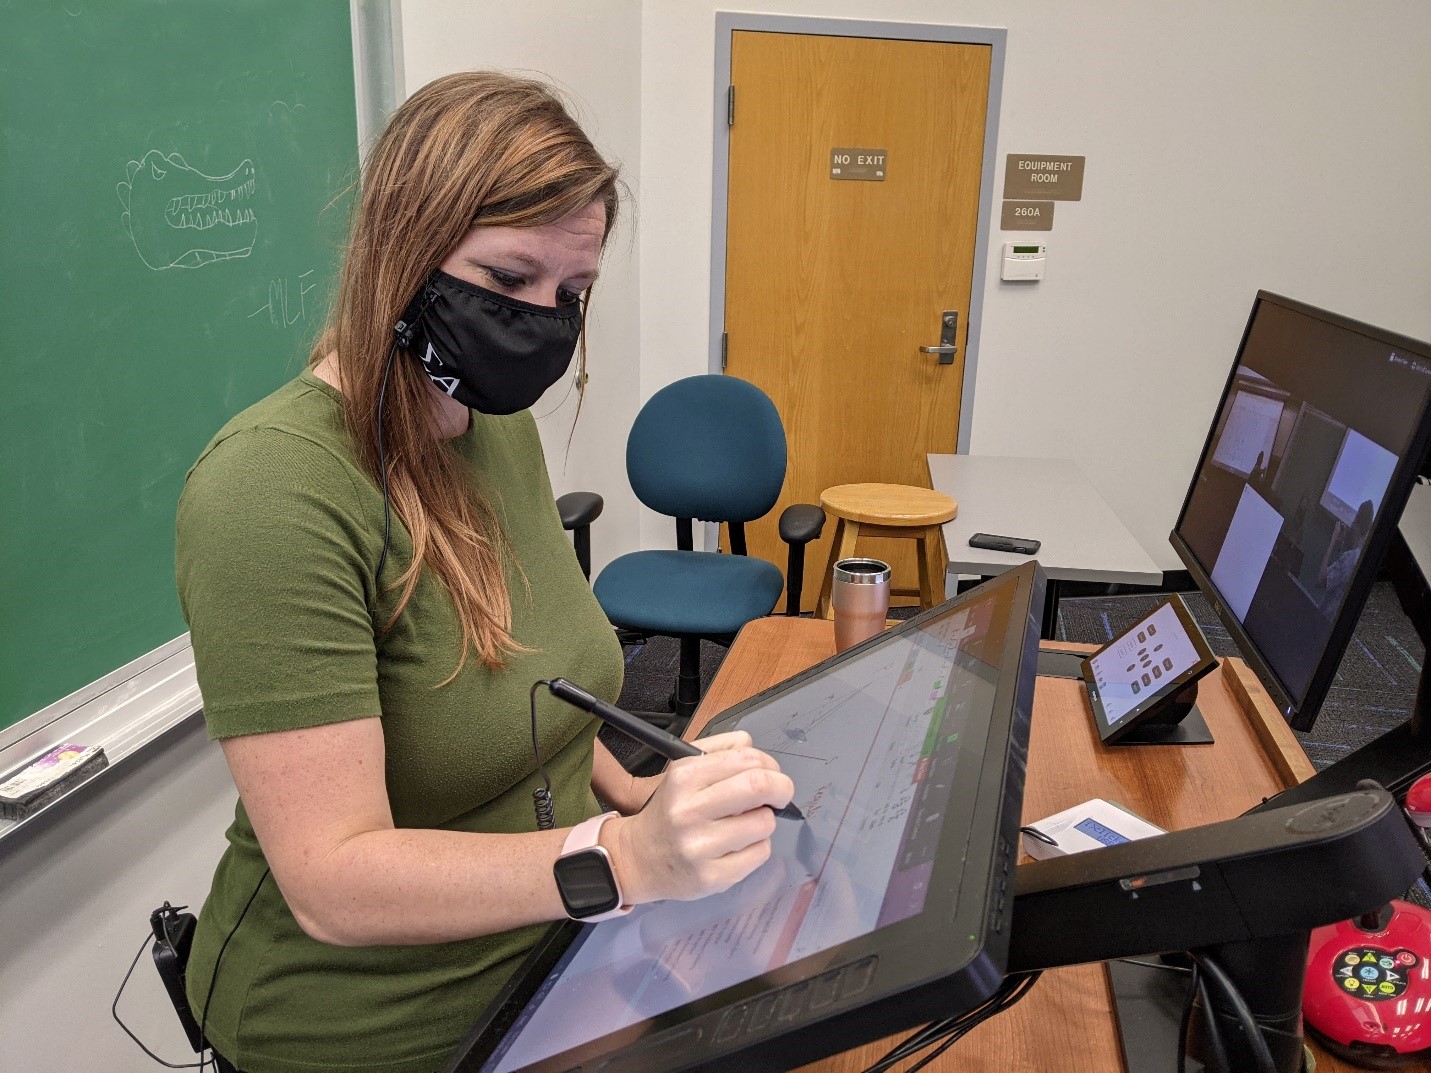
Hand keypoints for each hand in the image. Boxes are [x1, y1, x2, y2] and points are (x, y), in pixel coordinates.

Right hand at [602, 731, 794, 904]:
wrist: (637, 858)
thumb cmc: (670, 810)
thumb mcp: (683, 770)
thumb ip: (721, 751)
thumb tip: (758, 753)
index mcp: (684, 776)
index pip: (746, 759)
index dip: (771, 765)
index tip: (771, 773)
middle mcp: (689, 810)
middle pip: (759, 786)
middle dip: (781, 788)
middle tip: (780, 795)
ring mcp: (700, 847)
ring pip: (764, 823)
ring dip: (765, 821)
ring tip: (747, 824)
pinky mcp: (711, 877)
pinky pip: (760, 853)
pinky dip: (758, 846)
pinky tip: (739, 846)